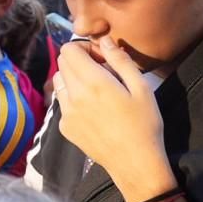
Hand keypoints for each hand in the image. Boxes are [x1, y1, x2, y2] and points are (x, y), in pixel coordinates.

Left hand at [55, 37, 175, 201]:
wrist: (133, 161)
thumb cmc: (144, 123)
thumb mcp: (141, 87)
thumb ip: (120, 60)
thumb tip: (105, 40)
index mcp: (93, 83)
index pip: (68, 50)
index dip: (84, 47)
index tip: (102, 57)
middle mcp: (73, 96)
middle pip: (61, 64)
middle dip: (79, 60)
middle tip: (102, 71)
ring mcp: (65, 113)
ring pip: (59, 82)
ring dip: (73, 77)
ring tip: (97, 88)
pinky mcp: (63, 127)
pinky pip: (61, 102)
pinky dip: (72, 97)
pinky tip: (93, 108)